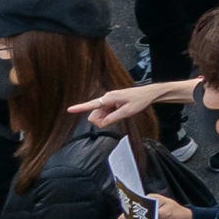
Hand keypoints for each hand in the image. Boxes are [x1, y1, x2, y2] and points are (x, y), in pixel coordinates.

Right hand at [73, 78, 202, 126]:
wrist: (149, 94)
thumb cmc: (140, 101)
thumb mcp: (127, 112)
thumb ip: (112, 118)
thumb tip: (100, 124)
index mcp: (109, 98)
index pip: (92, 104)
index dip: (80, 108)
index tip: (69, 110)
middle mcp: (106, 97)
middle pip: (95, 114)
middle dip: (101, 120)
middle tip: (116, 118)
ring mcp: (108, 100)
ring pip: (99, 115)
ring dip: (106, 118)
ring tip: (120, 114)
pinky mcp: (111, 102)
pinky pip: (104, 113)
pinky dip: (109, 116)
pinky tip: (119, 112)